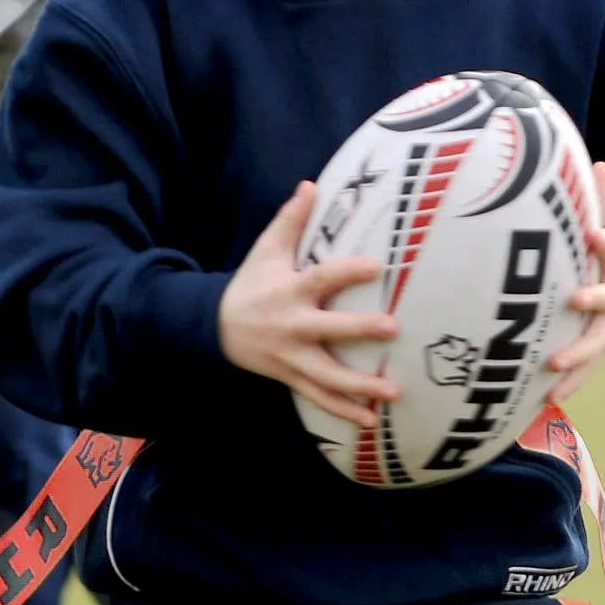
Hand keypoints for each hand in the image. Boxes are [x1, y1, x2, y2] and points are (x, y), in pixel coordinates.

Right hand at [218, 183, 401, 428]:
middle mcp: (292, 326)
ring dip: (358, 387)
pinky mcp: (290, 378)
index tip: (377, 265)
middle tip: (392, 329)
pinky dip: (342, 411)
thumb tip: (311, 184)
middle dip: (359, 329)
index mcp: (289, 290)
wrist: (212, 328)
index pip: (321, 279)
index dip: (347, 271)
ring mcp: (291, 357)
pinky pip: (318, 397)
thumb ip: (290, 219)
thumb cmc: (250, 284)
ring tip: (391, 393)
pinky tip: (369, 421)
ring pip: (326, 375)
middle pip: (327, 330)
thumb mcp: (265, 250)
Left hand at [547, 162, 604, 400]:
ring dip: (575, 357)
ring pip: (595, 342)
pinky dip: (569, 385)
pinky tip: (544, 400)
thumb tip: (595, 160)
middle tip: (574, 301)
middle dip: (592, 300)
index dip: (603, 239)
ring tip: (552, 368)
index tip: (589, 232)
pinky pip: (586, 370)